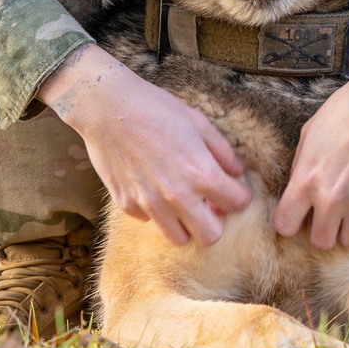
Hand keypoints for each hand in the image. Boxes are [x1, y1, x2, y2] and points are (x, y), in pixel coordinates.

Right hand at [38, 43, 250, 246]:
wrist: (109, 108)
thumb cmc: (156, 109)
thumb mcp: (198, 122)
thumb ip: (222, 151)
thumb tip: (236, 171)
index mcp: (201, 173)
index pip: (237, 203)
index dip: (240, 195)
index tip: (233, 189)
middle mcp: (177, 196)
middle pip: (210, 235)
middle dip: (216, 221)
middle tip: (210, 202)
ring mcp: (150, 204)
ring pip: (179, 238)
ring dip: (186, 223)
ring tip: (184, 201)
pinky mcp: (127, 205)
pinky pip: (150, 221)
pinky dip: (157, 212)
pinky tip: (154, 188)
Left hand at [273, 69, 348, 249]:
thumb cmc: (345, 111)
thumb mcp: (310, 133)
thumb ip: (301, 165)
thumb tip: (300, 187)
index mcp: (306, 181)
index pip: (285, 225)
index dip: (290, 223)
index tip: (299, 217)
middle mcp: (332, 198)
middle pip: (322, 242)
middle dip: (324, 230)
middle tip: (331, 214)